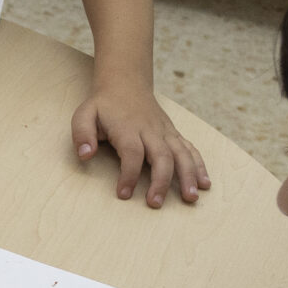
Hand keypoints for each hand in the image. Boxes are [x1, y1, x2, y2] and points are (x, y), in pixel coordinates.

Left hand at [73, 80, 210, 207]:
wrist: (126, 84)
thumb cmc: (103, 106)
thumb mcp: (84, 115)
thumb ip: (82, 134)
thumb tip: (85, 155)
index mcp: (128, 128)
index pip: (132, 153)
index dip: (128, 174)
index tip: (123, 194)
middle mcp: (150, 130)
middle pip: (161, 156)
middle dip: (161, 181)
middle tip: (155, 203)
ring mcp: (165, 132)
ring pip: (181, 153)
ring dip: (188, 175)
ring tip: (191, 197)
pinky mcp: (174, 134)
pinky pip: (190, 149)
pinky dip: (199, 165)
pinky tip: (205, 183)